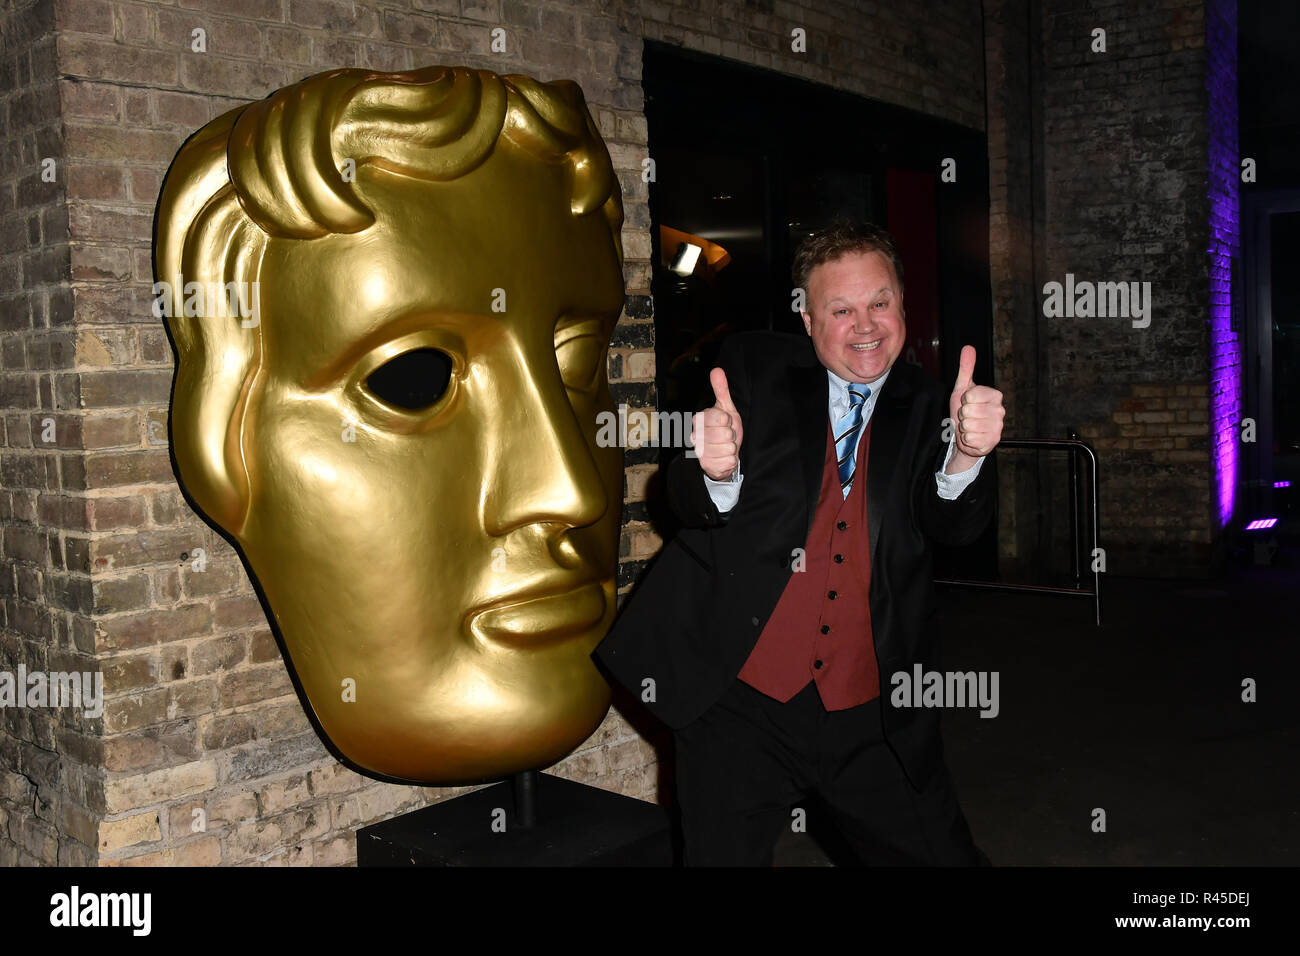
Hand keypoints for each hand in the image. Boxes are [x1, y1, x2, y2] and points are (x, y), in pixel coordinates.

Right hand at [694, 366, 743, 480]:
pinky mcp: (707, 466)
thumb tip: (717, 370)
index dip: (729, 420)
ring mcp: (700, 452)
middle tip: (727, 436)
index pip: (722, 417)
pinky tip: (725, 458)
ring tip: (725, 447)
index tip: (725, 422)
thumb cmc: (724, 428)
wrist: (723, 453)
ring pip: (728, 448)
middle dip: (732, 435)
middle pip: (726, 433)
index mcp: (698, 419)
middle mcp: (695, 435)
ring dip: (732, 448)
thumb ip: (721, 390)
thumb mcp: (726, 408)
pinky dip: (731, 461)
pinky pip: (729, 462)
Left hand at [947, 345, 1003, 468]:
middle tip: (967, 417)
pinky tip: (972, 437)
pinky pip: (970, 439)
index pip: (971, 395)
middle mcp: (1000, 411)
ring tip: (970, 427)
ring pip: (968, 425)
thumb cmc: (965, 410)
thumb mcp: (962, 388)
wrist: (965, 435)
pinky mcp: (992, 442)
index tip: (967, 402)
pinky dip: (966, 439)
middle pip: (968, 410)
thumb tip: (968, 347)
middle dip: (962, 415)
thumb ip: (966, 369)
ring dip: (963, 428)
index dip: (963, 400)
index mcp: (995, 395)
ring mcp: (997, 427)